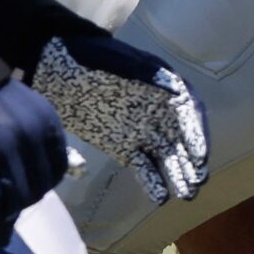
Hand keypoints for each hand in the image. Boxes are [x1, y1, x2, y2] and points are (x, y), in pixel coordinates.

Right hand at [0, 76, 69, 247]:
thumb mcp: (22, 111)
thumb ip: (32, 139)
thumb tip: (33, 178)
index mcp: (47, 124)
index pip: (56, 169)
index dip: (42, 186)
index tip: (26, 194)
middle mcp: (33, 137)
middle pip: (37, 187)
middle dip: (21, 203)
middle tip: (5, 212)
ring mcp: (8, 150)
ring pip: (16, 198)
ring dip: (6, 217)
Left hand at [29, 34, 209, 205]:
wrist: (53, 62)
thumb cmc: (86, 55)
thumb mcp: (112, 58)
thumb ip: (141, 72)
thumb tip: (176, 90)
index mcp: (159, 86)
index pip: (188, 112)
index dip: (197, 134)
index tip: (200, 156)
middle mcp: (156, 111)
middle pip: (181, 138)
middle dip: (192, 161)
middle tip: (198, 182)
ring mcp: (141, 130)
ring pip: (166, 156)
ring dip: (178, 174)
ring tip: (187, 195)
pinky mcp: (123, 146)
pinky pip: (143, 166)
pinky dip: (152, 181)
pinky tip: (160, 198)